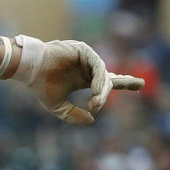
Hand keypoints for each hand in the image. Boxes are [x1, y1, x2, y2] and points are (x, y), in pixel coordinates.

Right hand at [11, 35, 143, 124]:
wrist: (28, 70)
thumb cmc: (40, 86)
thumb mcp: (57, 106)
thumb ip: (73, 115)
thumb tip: (92, 120)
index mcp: (83, 79)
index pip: (107, 82)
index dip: (124, 83)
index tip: (140, 85)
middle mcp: (87, 69)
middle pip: (111, 76)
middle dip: (124, 82)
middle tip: (124, 92)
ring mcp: (86, 58)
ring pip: (103, 74)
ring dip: (102, 90)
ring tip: (96, 102)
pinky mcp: (83, 50)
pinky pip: (97, 65)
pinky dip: (98, 78)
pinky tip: (95, 90)